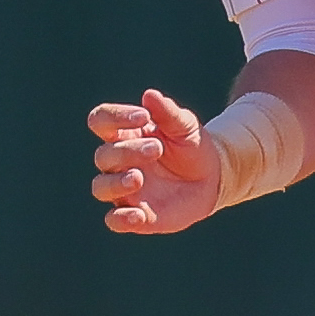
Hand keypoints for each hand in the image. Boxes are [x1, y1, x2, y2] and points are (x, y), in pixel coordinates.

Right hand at [88, 89, 221, 234]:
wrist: (213, 178)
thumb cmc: (193, 146)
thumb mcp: (185, 126)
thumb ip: (167, 112)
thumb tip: (149, 95)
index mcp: (125, 134)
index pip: (100, 120)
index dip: (114, 117)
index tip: (144, 116)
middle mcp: (118, 162)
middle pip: (103, 155)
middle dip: (127, 151)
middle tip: (157, 149)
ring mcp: (124, 190)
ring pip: (101, 187)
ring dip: (116, 182)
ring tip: (138, 178)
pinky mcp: (136, 215)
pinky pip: (114, 220)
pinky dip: (120, 219)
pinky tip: (137, 215)